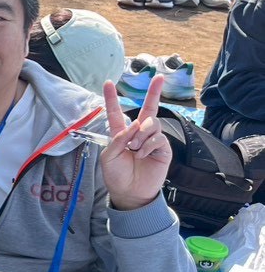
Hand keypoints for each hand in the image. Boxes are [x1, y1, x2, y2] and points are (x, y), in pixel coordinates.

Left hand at [99, 78, 170, 210]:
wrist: (130, 193)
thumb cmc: (117, 175)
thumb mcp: (109, 157)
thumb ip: (118, 139)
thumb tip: (135, 124)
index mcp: (121, 134)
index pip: (116, 113)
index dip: (111, 98)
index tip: (108, 82)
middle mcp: (138, 133)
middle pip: (148, 109)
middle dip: (154, 92)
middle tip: (160, 77)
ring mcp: (152, 140)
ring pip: (150, 123)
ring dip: (140, 135)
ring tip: (134, 150)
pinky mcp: (163, 148)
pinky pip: (158, 137)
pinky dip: (148, 145)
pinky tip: (142, 154)